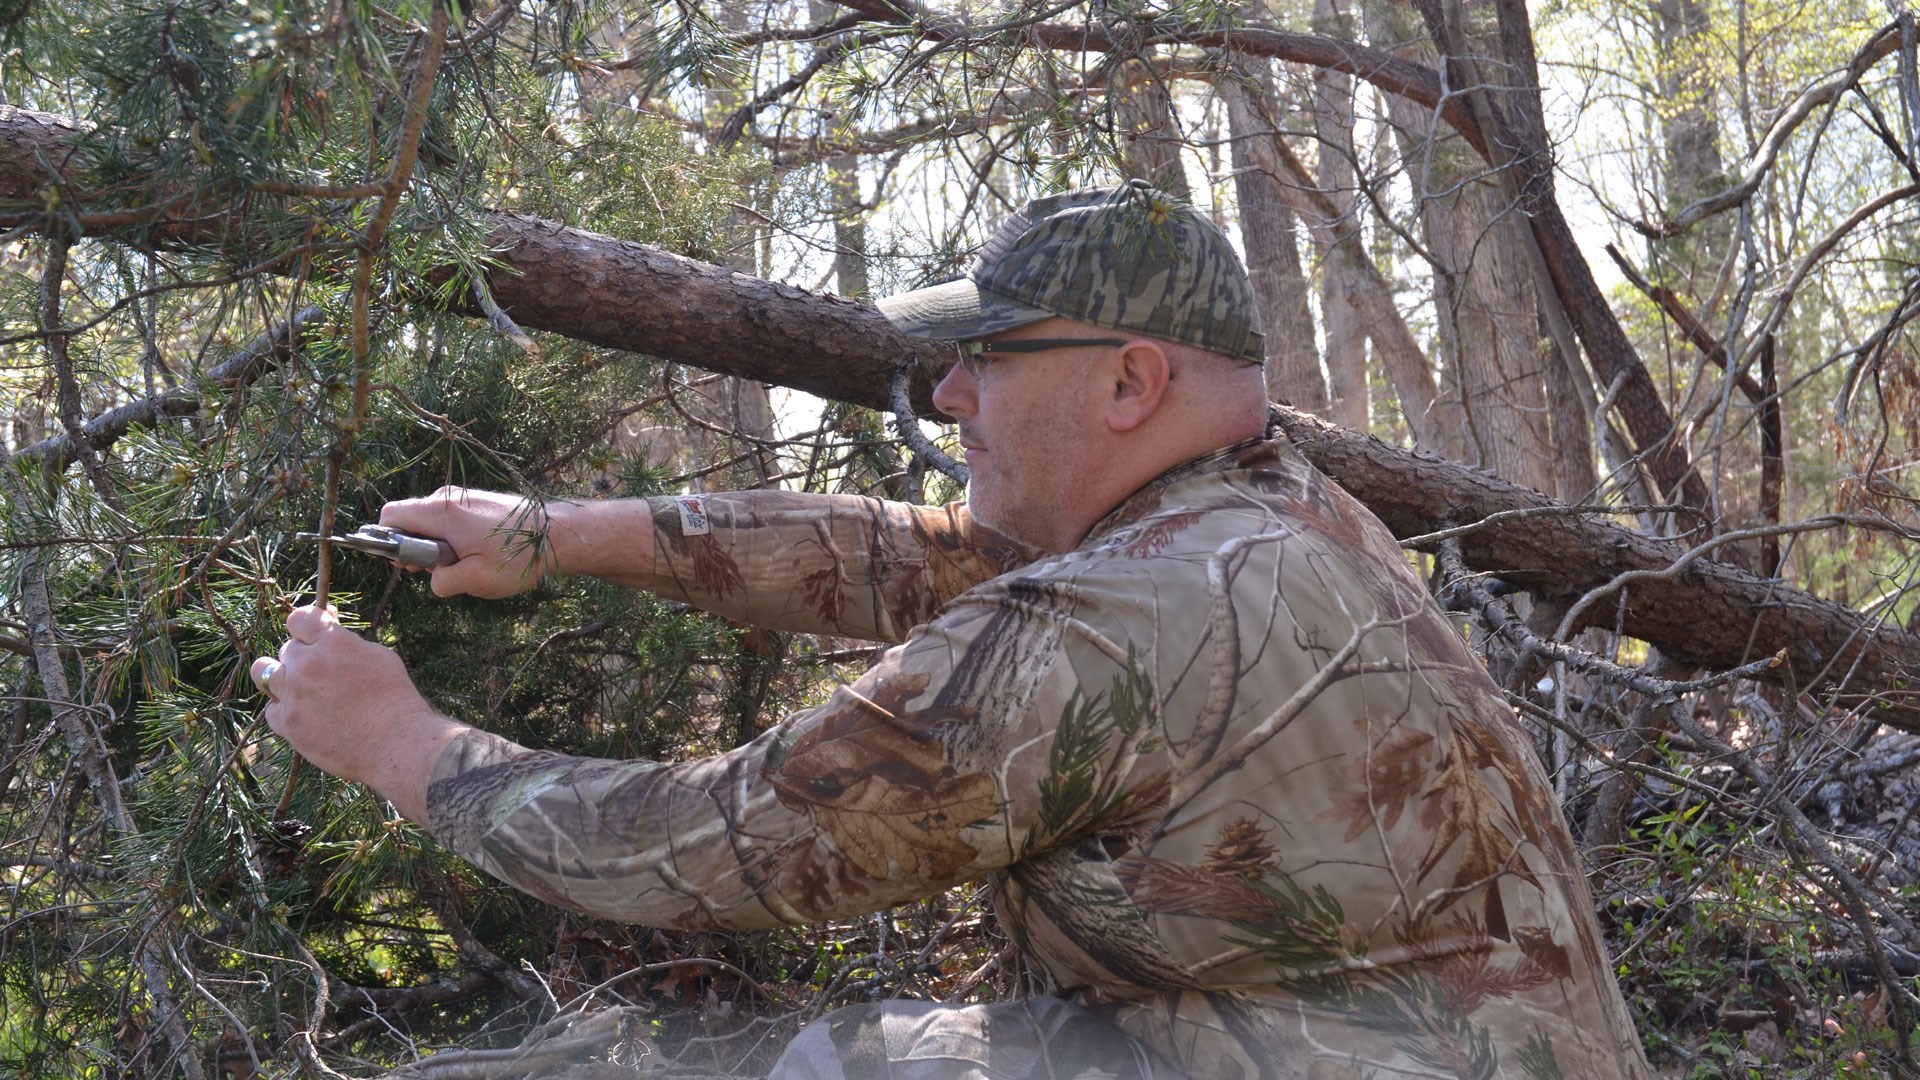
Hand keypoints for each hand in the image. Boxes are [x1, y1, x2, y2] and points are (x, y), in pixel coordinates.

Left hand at [252, 605, 460, 821]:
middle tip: (321, 673)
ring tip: (298, 689)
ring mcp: (293, 694)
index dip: (305, 626)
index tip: (312, 635)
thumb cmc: (394, 698)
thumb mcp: (378, 656)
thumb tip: (329, 631)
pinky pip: (272, 709)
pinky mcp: (288, 723)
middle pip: (287, 649)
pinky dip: (284, 710)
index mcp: (332, 642)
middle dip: (302, 657)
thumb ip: (347, 642)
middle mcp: (307, 664)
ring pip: (264, 673)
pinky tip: (305, 715)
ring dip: (282, 679)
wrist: (395, 743)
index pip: (299, 618)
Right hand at [379, 486, 553, 598]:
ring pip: (429, 522)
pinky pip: (448, 520)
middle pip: (408, 520)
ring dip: (434, 546)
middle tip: (435, 571)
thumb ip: (443, 581)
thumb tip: (433, 580)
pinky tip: (472, 555)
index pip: (391, 516)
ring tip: (459, 565)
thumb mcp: (477, 579)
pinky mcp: (476, 503)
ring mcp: (463, 498)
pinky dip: (450, 538)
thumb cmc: (519, 555)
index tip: (404, 563)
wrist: (558, 534)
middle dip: (413, 548)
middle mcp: (448, 498)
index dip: (387, 541)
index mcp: (441, 511)